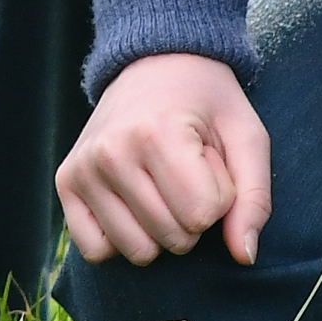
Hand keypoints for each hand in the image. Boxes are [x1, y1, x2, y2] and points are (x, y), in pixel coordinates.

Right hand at [56, 49, 274, 267]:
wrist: (153, 64)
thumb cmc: (207, 104)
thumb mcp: (247, 137)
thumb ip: (254, 198)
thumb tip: (245, 257)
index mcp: (158, 133)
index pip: (203, 215)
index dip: (219, 196)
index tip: (208, 161)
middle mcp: (111, 152)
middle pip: (174, 238)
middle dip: (193, 214)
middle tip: (185, 170)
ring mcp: (83, 168)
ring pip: (138, 251)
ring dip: (160, 229)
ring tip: (160, 183)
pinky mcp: (66, 182)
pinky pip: (96, 251)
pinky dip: (121, 239)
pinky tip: (132, 205)